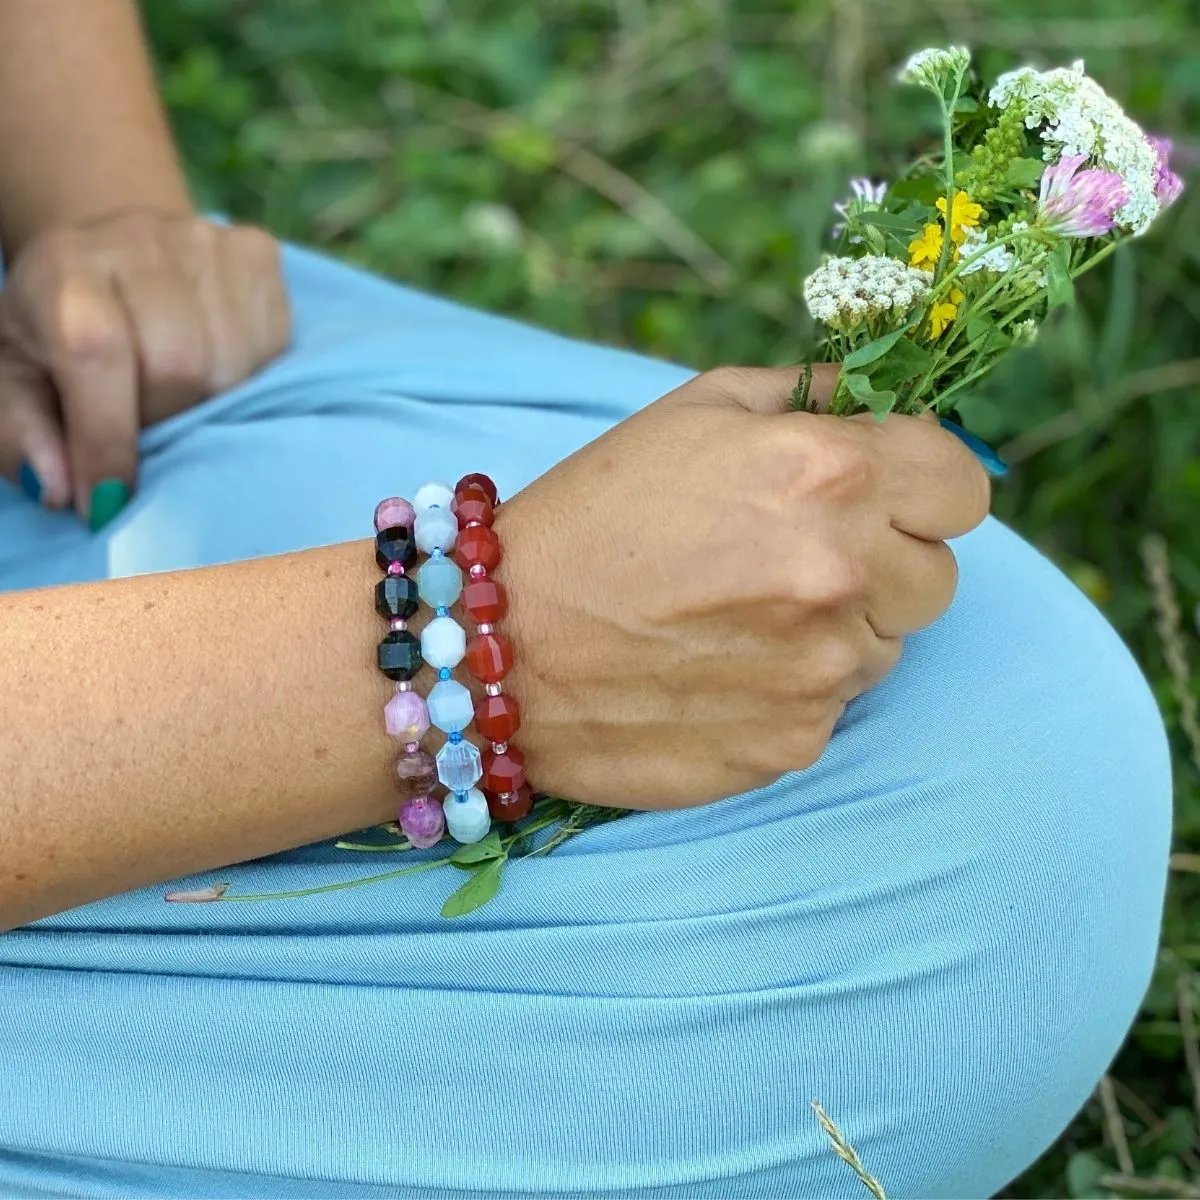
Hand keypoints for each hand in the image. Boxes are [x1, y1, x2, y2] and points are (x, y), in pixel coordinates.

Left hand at [0, 209, 289, 527]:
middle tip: (147, 431)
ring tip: (182, 402)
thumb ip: (21, 437)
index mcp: (62, 266)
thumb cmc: (58, 334)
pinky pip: (273, 346)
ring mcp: (206, 241)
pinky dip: (249, 378)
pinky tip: (218, 371)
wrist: (115, 258)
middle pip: (179, 362)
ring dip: (210, 406)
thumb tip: (63, 491)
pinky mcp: (257, 254)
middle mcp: (138, 238)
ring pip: (233, 364)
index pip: (97, 351)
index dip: (108, 437)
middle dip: (164, 421)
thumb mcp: (16, 381)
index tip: (109, 501)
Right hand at [498, 365, 989, 809]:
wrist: (501, 645)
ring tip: (742, 615)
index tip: (886, 494)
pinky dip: (795, 688)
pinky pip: (835, 706)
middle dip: (886, 560)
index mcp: (826, 473)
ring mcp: (822, 671)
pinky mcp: (794, 744)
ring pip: (889, 645)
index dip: (925, 484)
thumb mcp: (697, 411)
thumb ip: (815, 397)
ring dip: (840, 628)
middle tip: (796, 558)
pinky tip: (721, 668)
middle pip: (938, 574)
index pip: (964, 485)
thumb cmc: (594, 514)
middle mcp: (841, 574)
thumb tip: (891, 408)